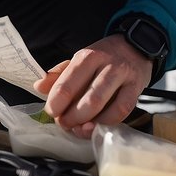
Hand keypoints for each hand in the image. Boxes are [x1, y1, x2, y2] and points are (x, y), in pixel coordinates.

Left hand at [32, 34, 152, 139]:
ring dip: (88, 123)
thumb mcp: (80, 60)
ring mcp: (123, 77)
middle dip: (72, 117)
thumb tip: (39, 87)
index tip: (51, 112)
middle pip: (88, 98)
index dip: (56, 102)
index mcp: (87, 56)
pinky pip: (122, 110)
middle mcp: (106, 65)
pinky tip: (97, 126)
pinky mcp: (136, 89)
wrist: (136, 46)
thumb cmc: (103, 57)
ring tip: (78, 129)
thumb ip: (59, 74)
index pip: (68, 82)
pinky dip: (107, 122)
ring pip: (104, 105)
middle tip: (64, 123)